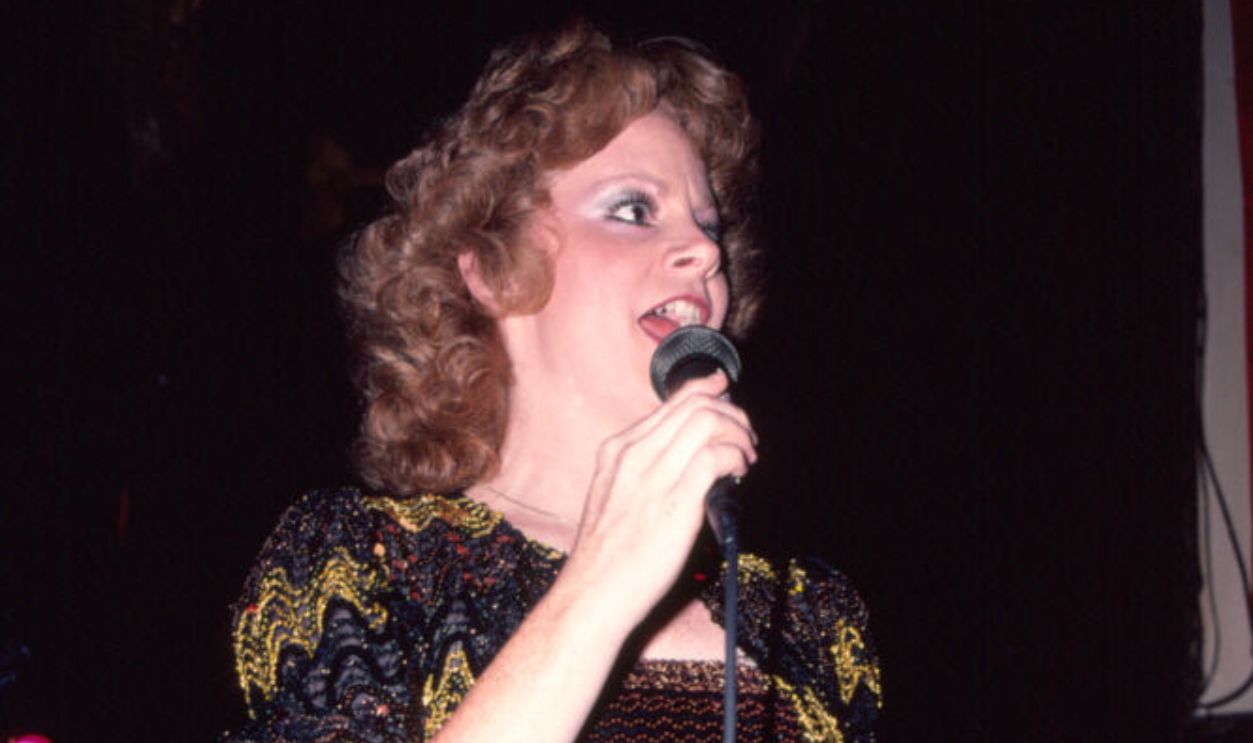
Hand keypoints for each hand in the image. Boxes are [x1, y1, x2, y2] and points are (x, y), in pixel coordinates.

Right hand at [561, 372, 756, 628]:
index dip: (705, 391)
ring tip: (746, 456)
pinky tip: (738, 473)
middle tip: (746, 437)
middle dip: (731, 413)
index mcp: (617, 450)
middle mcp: (633, 454)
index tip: (725, 390)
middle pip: (694, 405)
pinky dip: (736, 457)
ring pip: (708, 421)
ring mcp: (653, 475)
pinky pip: (716, 456)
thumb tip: (686, 460)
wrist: (593, 594)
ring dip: (738, 433)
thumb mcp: (613, 497)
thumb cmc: (606, 557)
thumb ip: (643, 472)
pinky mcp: (676, 500)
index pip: (671, 403)